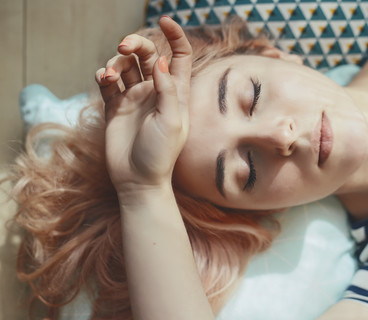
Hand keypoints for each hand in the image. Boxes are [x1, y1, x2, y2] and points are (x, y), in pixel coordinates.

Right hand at [95, 17, 191, 193]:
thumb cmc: (161, 154)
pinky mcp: (115, 108)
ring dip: (116, 62)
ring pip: (125, 66)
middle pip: (147, 55)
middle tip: (123, 47)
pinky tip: (104, 80)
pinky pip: (108, 84)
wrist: (137, 180)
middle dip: (135, 44)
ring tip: (110, 76)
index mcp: (175, 92)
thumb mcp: (172, 122)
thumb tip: (162, 61)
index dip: (175, 36)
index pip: (179, 56)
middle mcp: (155, 91)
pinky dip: (103, 76)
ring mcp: (134, 98)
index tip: (164, 21)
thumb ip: (167, 90)